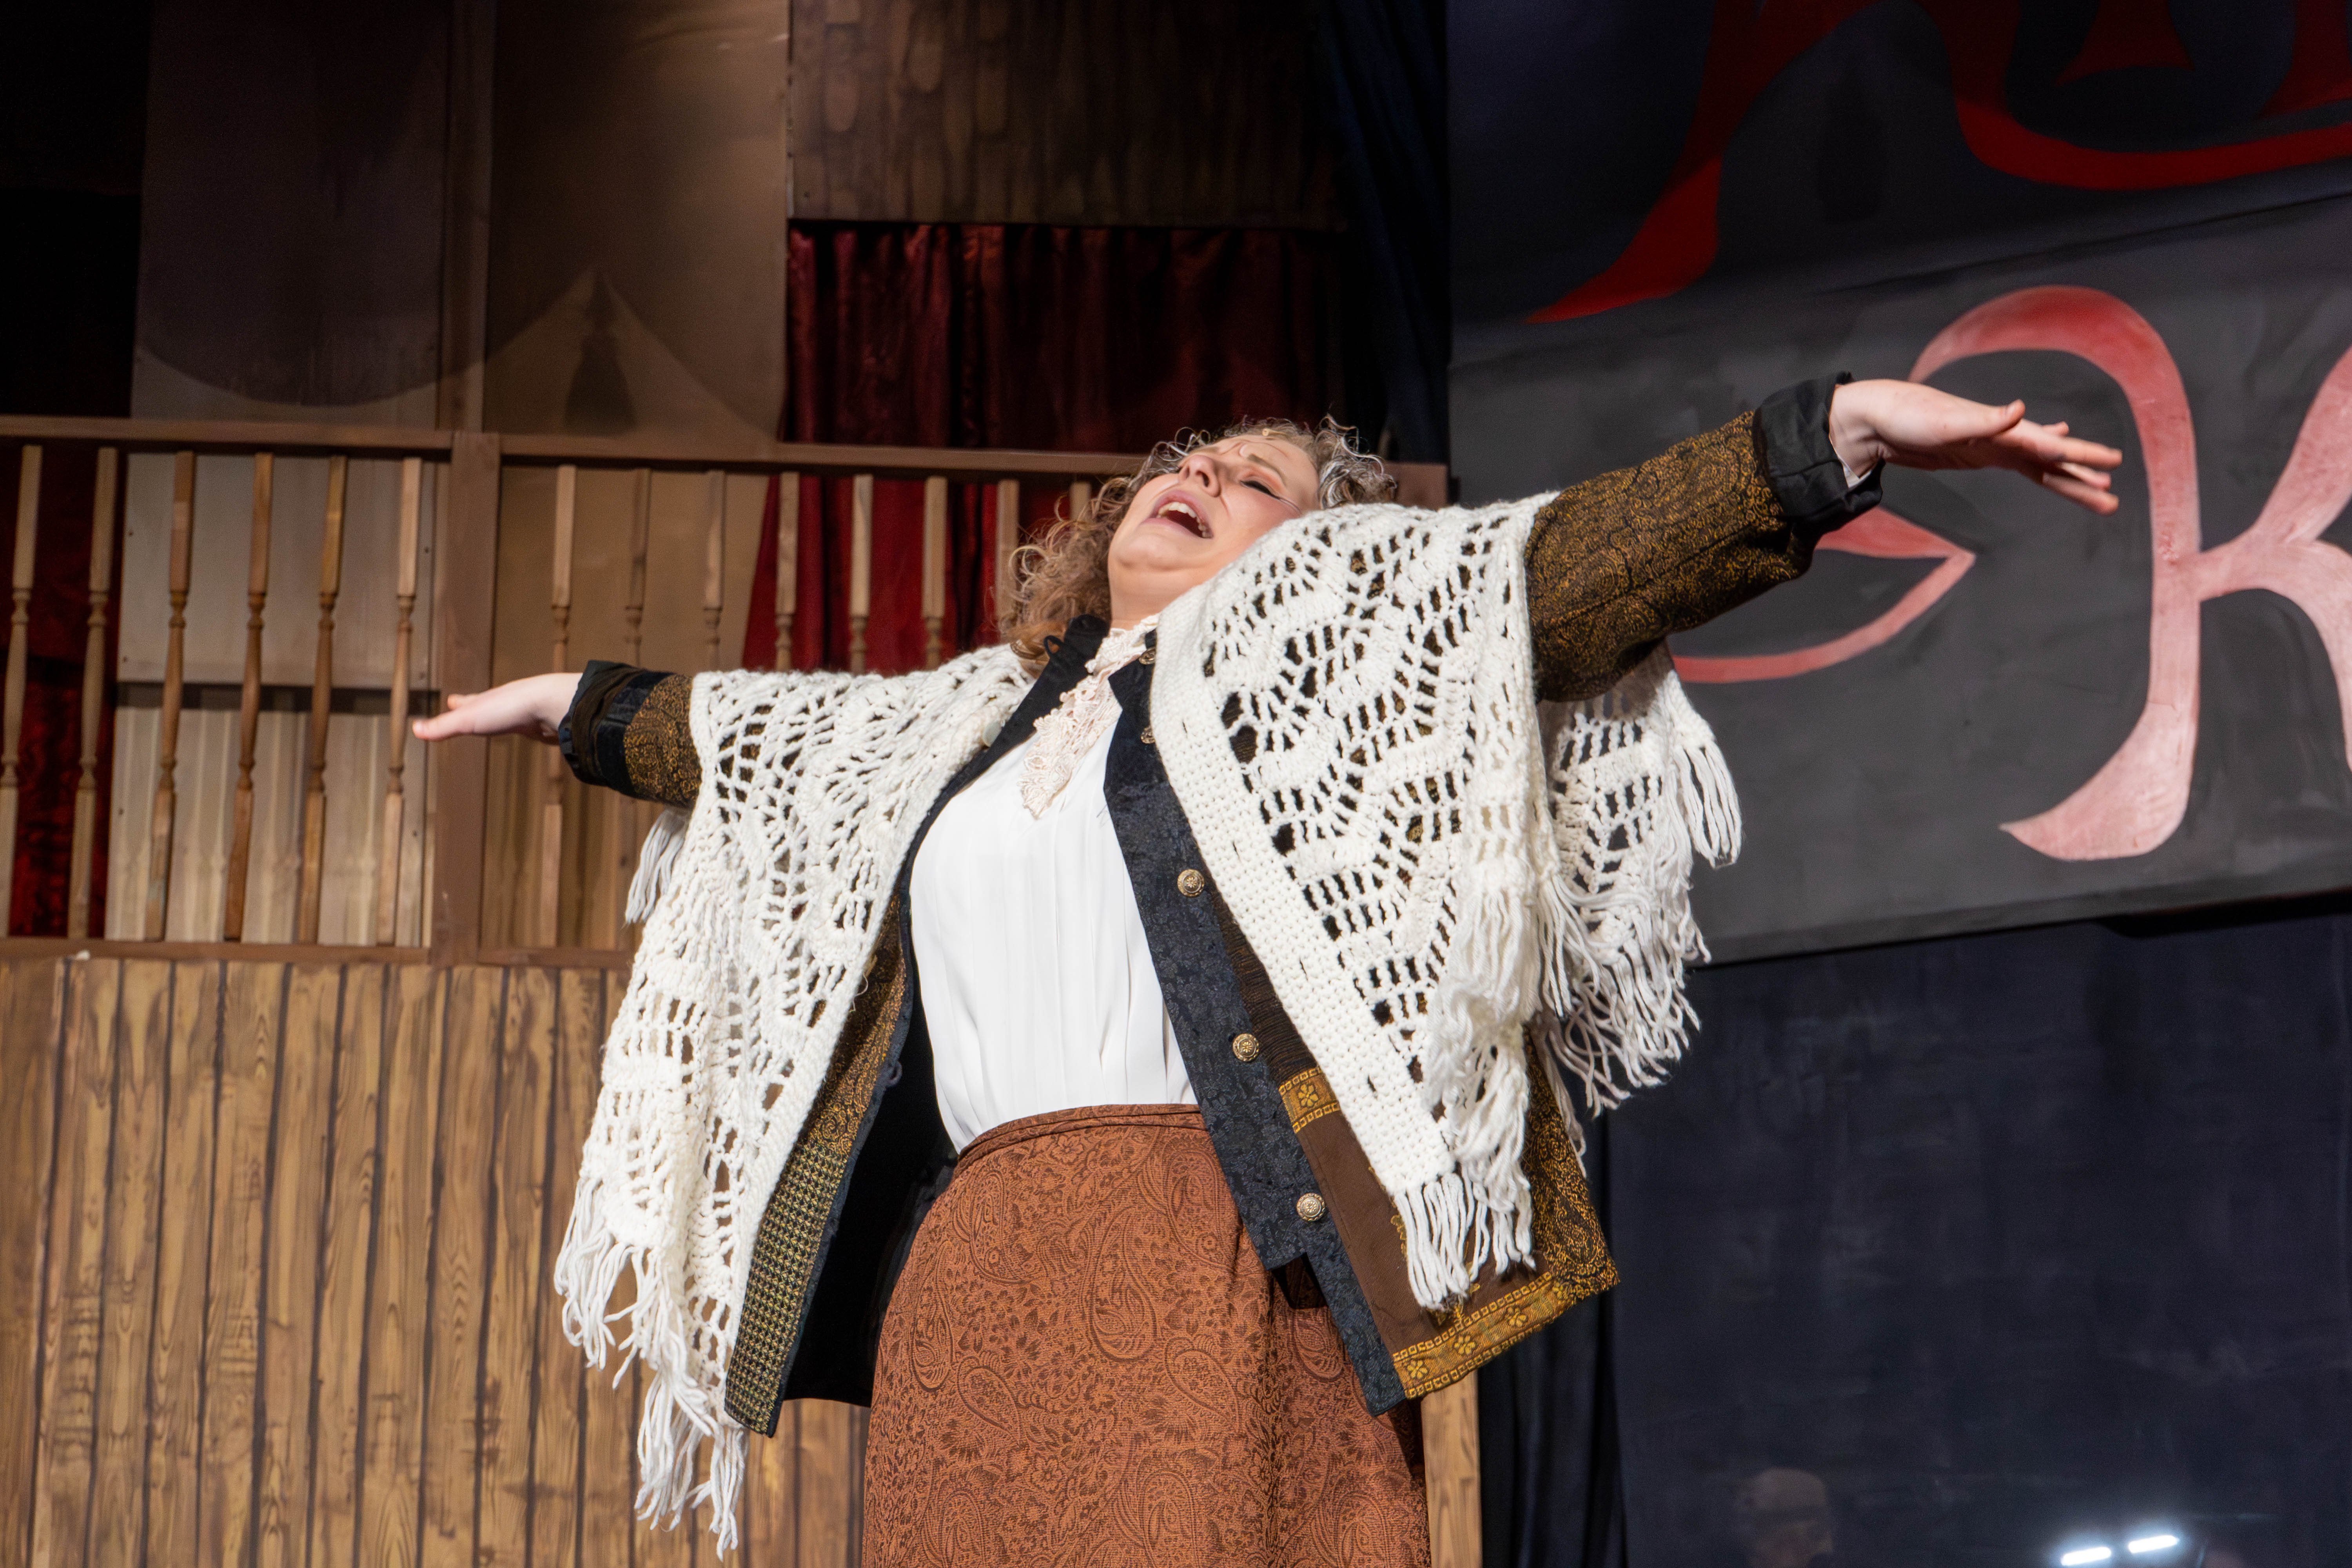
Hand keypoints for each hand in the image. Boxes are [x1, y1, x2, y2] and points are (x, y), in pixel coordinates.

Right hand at [412, 671, 579, 743]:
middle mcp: (506, 704)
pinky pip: (532, 727)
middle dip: (477, 707)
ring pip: (510, 714)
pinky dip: (527, 728)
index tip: (451, 700)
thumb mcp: (469, 719)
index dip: (458, 704)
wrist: (552, 704)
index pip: (467, 702)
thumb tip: (415, 729)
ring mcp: (526, 712)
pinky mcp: (544, 725)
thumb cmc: (511, 708)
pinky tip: (531, 731)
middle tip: (470, 705)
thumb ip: (444, 726)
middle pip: (488, 705)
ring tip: (501, 720)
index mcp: (486, 701)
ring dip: (502, 717)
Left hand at [1828, 379, 2123, 514]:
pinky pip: (2021, 464)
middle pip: (2053, 460)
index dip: (2081, 455)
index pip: (2050, 445)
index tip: (2112, 463)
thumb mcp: (1944, 422)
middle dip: (2083, 477)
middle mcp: (2005, 435)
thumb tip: (2020, 409)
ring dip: (2069, 479)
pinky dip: (2042, 463)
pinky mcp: (1980, 455)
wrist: (1879, 420)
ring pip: (2041, 467)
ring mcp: (1994, 446)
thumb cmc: (1909, 416)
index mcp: (2002, 429)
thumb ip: (1984, 420)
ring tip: (2100, 495)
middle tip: (2113, 495)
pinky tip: (2057, 459)